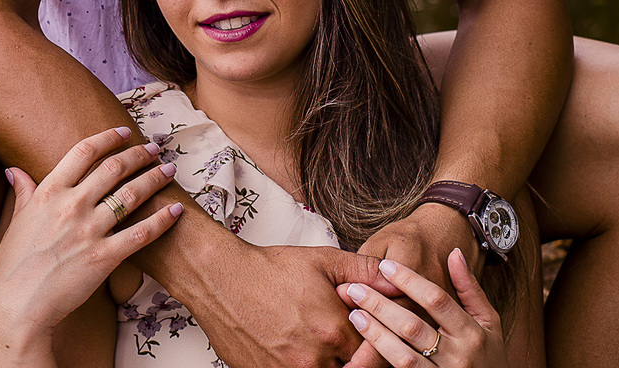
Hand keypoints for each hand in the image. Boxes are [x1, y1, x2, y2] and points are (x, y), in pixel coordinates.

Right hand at [0, 127, 182, 351]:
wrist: (17, 306)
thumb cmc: (12, 265)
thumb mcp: (16, 221)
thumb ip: (23, 192)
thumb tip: (15, 169)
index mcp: (48, 192)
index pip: (83, 151)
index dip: (107, 138)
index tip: (124, 133)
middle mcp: (71, 205)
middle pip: (114, 168)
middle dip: (138, 154)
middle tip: (154, 148)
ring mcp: (89, 231)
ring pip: (131, 194)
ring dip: (155, 178)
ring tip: (169, 170)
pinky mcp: (104, 257)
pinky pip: (141, 233)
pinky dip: (162, 220)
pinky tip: (176, 210)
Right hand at [183, 240, 394, 367]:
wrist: (220, 279)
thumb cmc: (269, 269)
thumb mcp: (323, 260)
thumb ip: (365, 271)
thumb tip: (398, 279)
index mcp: (334, 331)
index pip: (376, 352)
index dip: (378, 340)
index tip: (373, 332)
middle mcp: (314, 359)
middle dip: (356, 357)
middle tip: (343, 339)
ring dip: (331, 363)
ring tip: (322, 344)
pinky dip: (304, 365)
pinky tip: (301, 350)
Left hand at [341, 250, 506, 367]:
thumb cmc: (490, 355)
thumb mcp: (489, 321)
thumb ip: (469, 289)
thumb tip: (454, 254)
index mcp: (473, 332)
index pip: (436, 300)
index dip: (409, 281)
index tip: (385, 266)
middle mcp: (459, 356)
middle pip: (413, 327)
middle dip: (381, 306)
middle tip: (354, 289)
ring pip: (403, 356)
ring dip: (375, 334)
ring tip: (354, 314)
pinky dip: (381, 357)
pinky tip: (363, 344)